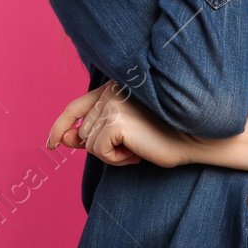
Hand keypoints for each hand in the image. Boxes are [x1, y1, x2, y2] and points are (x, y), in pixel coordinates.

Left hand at [45, 81, 191, 168]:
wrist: (194, 138)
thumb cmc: (164, 135)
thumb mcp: (124, 132)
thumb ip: (95, 131)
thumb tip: (63, 140)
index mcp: (112, 86)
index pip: (76, 106)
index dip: (61, 125)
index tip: (52, 143)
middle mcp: (109, 91)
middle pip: (84, 132)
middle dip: (104, 148)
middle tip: (135, 147)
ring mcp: (111, 104)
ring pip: (89, 143)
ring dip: (112, 155)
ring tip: (138, 148)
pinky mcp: (114, 120)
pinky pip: (98, 151)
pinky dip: (116, 160)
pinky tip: (137, 153)